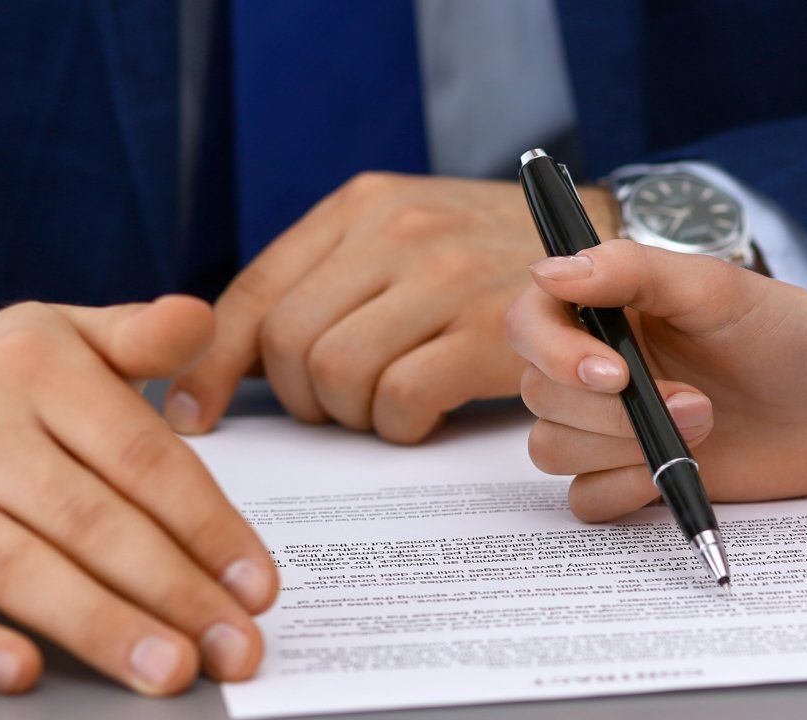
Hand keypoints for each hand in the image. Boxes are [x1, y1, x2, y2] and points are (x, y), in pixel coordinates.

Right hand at [0, 298, 277, 694]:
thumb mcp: (61, 339)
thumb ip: (138, 339)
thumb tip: (198, 319)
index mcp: (36, 368)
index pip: (144, 461)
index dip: (209, 528)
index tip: (260, 588)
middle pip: (93, 521)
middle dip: (175, 593)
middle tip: (236, 651)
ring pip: (18, 565)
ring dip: (99, 625)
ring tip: (169, 671)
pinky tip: (26, 671)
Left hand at [169, 173, 621, 443]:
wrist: (613, 251)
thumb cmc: (500, 260)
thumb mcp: (409, 239)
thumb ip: (335, 281)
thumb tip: (233, 359)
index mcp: (362, 206)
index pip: (254, 291)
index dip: (214, 365)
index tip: (193, 416)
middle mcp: (396, 231)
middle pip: (288, 345)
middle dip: (304, 400)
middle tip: (342, 413)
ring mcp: (444, 279)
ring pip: (338, 377)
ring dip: (355, 416)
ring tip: (391, 410)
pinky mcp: (489, 332)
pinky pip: (401, 401)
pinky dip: (403, 426)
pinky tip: (430, 415)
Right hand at [505, 241, 806, 519]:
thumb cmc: (793, 335)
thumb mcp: (719, 287)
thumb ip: (633, 270)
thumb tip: (550, 270)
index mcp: (611, 308)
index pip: (530, 322)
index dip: (554, 351)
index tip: (614, 371)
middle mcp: (603, 364)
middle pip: (537, 393)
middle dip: (612, 409)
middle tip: (698, 402)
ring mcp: (617, 426)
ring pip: (553, 448)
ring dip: (621, 447)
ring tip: (705, 426)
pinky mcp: (638, 477)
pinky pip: (586, 499)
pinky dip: (621, 491)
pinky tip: (675, 473)